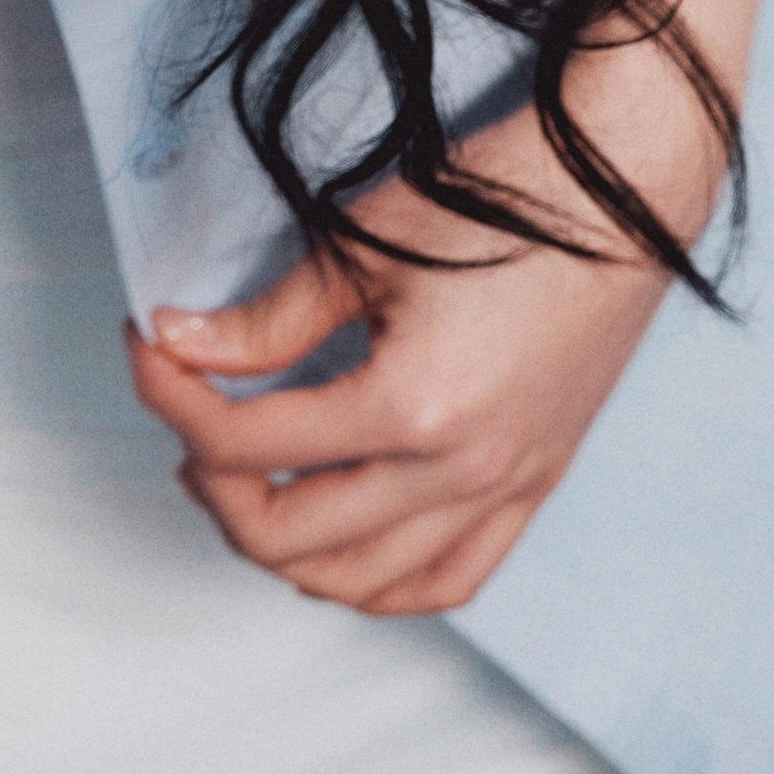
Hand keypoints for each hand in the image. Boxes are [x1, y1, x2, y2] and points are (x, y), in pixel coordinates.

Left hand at [121, 108, 708, 620]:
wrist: (627, 191)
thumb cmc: (502, 198)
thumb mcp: (362, 243)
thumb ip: (266, 317)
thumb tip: (176, 344)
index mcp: (413, 409)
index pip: (245, 444)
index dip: (169, 396)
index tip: (146, 344)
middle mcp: (462, 472)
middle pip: (288, 536)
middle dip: (212, 482)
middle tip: (188, 416)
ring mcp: (505, 489)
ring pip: (363, 582)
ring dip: (283, 546)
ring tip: (244, 481)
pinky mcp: (535, 486)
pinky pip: (448, 581)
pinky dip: (378, 580)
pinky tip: (339, 539)